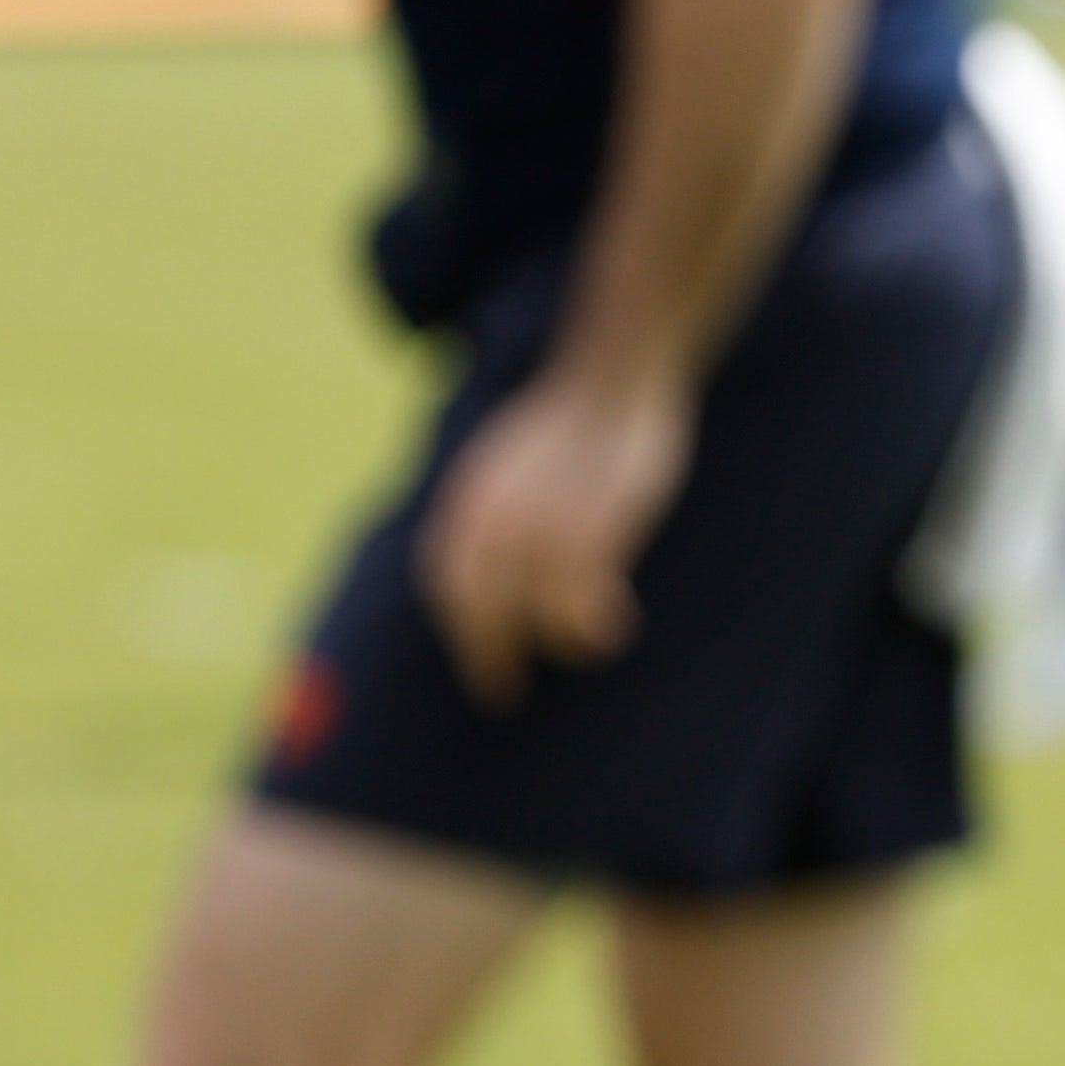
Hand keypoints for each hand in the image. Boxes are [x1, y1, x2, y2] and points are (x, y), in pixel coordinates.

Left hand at [418, 363, 693, 706]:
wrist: (615, 369)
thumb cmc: (574, 417)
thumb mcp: (510, 463)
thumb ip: (496, 513)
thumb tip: (494, 564)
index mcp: (469, 504)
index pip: (450, 587)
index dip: (462, 633)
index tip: (477, 661)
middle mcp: (494, 524)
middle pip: (481, 615)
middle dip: (490, 661)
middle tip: (503, 696)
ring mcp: (541, 532)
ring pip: (531, 618)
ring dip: (554, 645)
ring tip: (583, 651)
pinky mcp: (590, 536)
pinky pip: (581, 606)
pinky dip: (592, 627)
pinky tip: (613, 629)